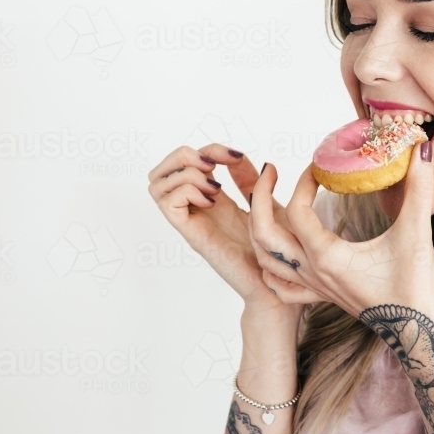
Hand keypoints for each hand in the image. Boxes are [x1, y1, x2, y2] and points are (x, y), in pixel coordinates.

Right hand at [147, 144, 291, 307]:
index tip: (236, 156)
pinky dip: (187, 191)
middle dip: (185, 155)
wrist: (277, 285)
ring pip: (157, 184)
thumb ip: (249, 180)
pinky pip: (168, 203)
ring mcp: (193, 222)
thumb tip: (237, 156)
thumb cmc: (273, 251)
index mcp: (213, 201)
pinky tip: (213, 201)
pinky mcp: (194, 235)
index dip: (209, 149)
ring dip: (185, 173)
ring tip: (214, 188)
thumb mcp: (263, 204)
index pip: (188, 163)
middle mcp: (197, 210)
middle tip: (214, 166)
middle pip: (162, 170)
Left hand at [250, 143, 433, 320]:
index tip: (320, 164)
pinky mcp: (323, 297)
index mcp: (328, 257)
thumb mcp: (416, 233)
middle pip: (263, 235)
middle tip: (270, 172)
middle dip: (259, 199)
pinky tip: (278, 251)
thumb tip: (421, 147)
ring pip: (265, 260)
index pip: (297, 211)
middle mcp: (314, 273)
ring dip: (258, 229)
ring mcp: (315, 288)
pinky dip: (269, 267)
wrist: (418, 334)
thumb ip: (418, 188)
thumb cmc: (415, 288)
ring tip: (266, 203)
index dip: (303, 181)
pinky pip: (280, 286)